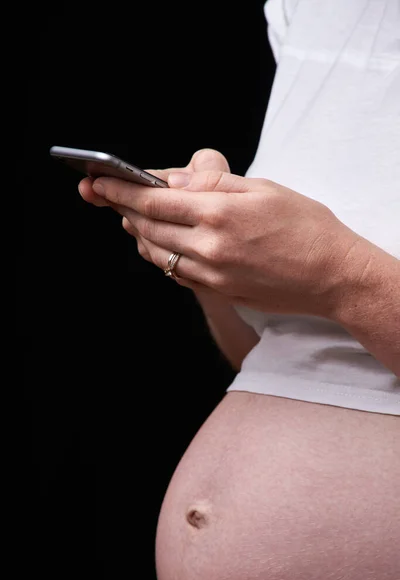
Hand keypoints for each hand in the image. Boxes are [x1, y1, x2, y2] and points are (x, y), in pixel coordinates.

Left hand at [80, 155, 365, 317]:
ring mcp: (211, 274)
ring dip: (138, 231)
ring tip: (132, 215)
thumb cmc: (305, 225)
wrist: (332, 275)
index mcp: (220, 212)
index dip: (120, 189)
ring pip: (156, 252)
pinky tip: (159, 241)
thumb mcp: (263, 187)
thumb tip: (170, 176)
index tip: (97, 181)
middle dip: (121, 208)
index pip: (154, 199)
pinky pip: (175, 272)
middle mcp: (209, 247)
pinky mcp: (217, 291)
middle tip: (104, 195)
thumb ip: (212, 181)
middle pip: (148, 225)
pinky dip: (159, 254)